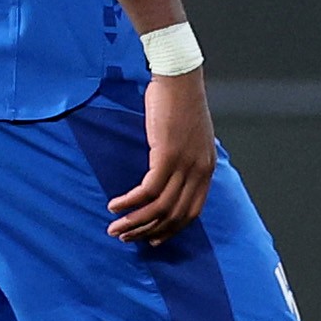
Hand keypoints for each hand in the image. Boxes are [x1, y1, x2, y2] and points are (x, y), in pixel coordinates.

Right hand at [110, 67, 216, 243]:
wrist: (179, 79)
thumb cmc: (179, 103)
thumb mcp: (189, 136)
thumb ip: (183, 158)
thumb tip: (167, 173)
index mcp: (206, 169)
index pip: (191, 212)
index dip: (170, 231)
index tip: (151, 241)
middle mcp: (198, 172)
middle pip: (174, 215)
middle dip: (148, 232)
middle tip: (125, 238)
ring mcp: (184, 165)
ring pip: (160, 207)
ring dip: (135, 222)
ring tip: (114, 228)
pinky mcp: (166, 156)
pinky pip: (148, 190)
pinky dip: (130, 202)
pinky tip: (115, 205)